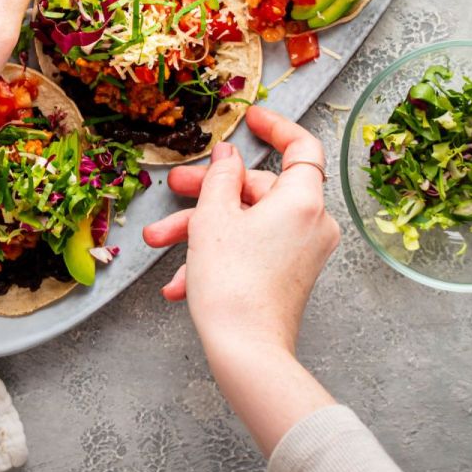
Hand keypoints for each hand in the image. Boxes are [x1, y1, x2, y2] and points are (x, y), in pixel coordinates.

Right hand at [142, 105, 341, 453]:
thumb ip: (221, 177)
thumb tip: (230, 154)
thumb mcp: (214, 218)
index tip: (248, 119)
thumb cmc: (232, 282)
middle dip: (209, 192)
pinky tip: (180, 282)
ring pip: (248, 223)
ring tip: (159, 244)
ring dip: (201, 231)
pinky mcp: (290, 277)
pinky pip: (253, 252)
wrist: (247, 353)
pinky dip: (218, 258)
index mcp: (303, 200)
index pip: (301, 147)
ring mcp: (303, 252)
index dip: (274, 127)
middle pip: (259, 189)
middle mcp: (312, 223)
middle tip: (174, 187)